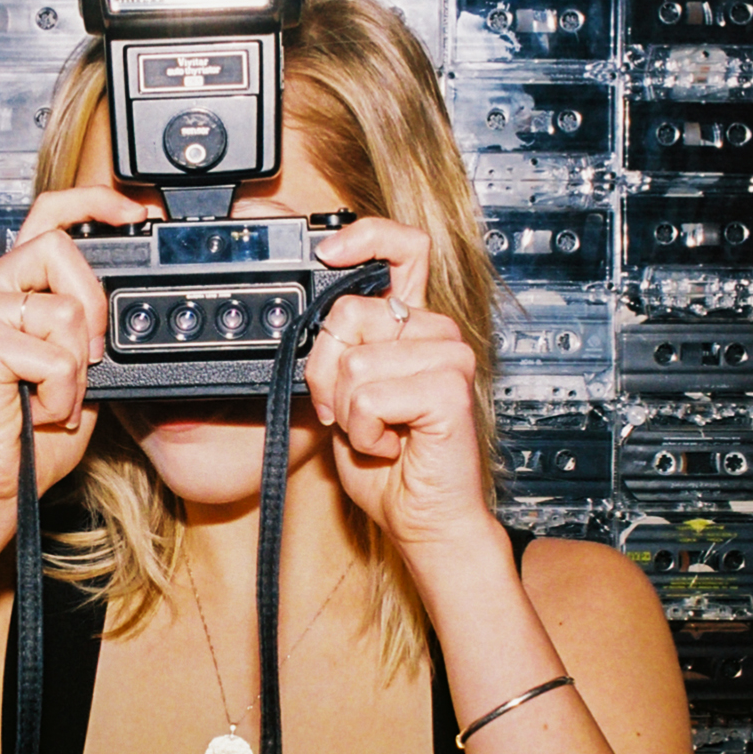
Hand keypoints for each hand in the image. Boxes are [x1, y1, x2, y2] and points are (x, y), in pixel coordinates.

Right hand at [0, 187, 147, 512]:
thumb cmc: (29, 434)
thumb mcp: (78, 367)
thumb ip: (89, 325)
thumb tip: (123, 297)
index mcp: (8, 288)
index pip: (47, 217)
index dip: (92, 202)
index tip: (132, 213)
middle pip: (60, 247)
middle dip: (92, 307)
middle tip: (85, 359)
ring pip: (65, 309)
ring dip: (75, 369)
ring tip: (49, 396)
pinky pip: (55, 354)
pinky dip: (61, 393)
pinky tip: (36, 410)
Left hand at [304, 218, 492, 550]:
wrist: (421, 517)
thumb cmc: (388, 465)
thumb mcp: (344, 398)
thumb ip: (336, 354)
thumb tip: (304, 322)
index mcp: (412, 326)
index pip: (401, 247)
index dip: (364, 236)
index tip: (326, 251)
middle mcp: (434, 332)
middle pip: (345, 314)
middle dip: (324, 372)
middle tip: (347, 412)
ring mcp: (447, 356)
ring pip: (351, 361)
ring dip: (346, 412)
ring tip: (376, 432)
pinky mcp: (448, 387)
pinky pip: (367, 397)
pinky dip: (364, 432)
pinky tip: (391, 445)